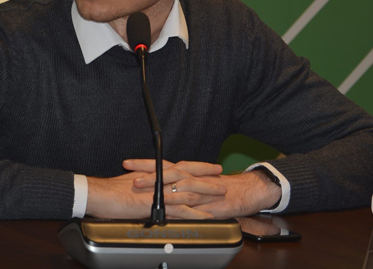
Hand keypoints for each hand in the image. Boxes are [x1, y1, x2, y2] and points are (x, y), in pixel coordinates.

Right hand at [85, 160, 226, 219]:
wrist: (100, 195)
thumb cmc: (111, 190)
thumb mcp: (133, 180)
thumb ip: (147, 181)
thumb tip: (155, 184)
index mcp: (155, 171)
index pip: (182, 166)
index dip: (198, 167)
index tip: (212, 168)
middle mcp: (160, 178)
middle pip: (190, 175)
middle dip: (208, 178)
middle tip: (223, 180)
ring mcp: (159, 191)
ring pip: (189, 190)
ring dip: (207, 193)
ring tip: (221, 197)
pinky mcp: (157, 204)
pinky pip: (181, 209)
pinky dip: (195, 213)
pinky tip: (206, 217)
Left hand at [128, 161, 281, 217]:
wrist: (245, 191)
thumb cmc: (219, 188)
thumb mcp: (195, 183)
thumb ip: (177, 185)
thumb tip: (155, 186)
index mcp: (186, 172)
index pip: (162, 164)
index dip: (144, 163)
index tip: (127, 163)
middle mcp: (191, 178)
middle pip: (167, 173)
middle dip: (149, 175)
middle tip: (131, 177)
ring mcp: (199, 190)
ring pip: (177, 187)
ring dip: (160, 189)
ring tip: (144, 192)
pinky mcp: (207, 204)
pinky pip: (192, 205)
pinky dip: (179, 206)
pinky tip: (168, 208)